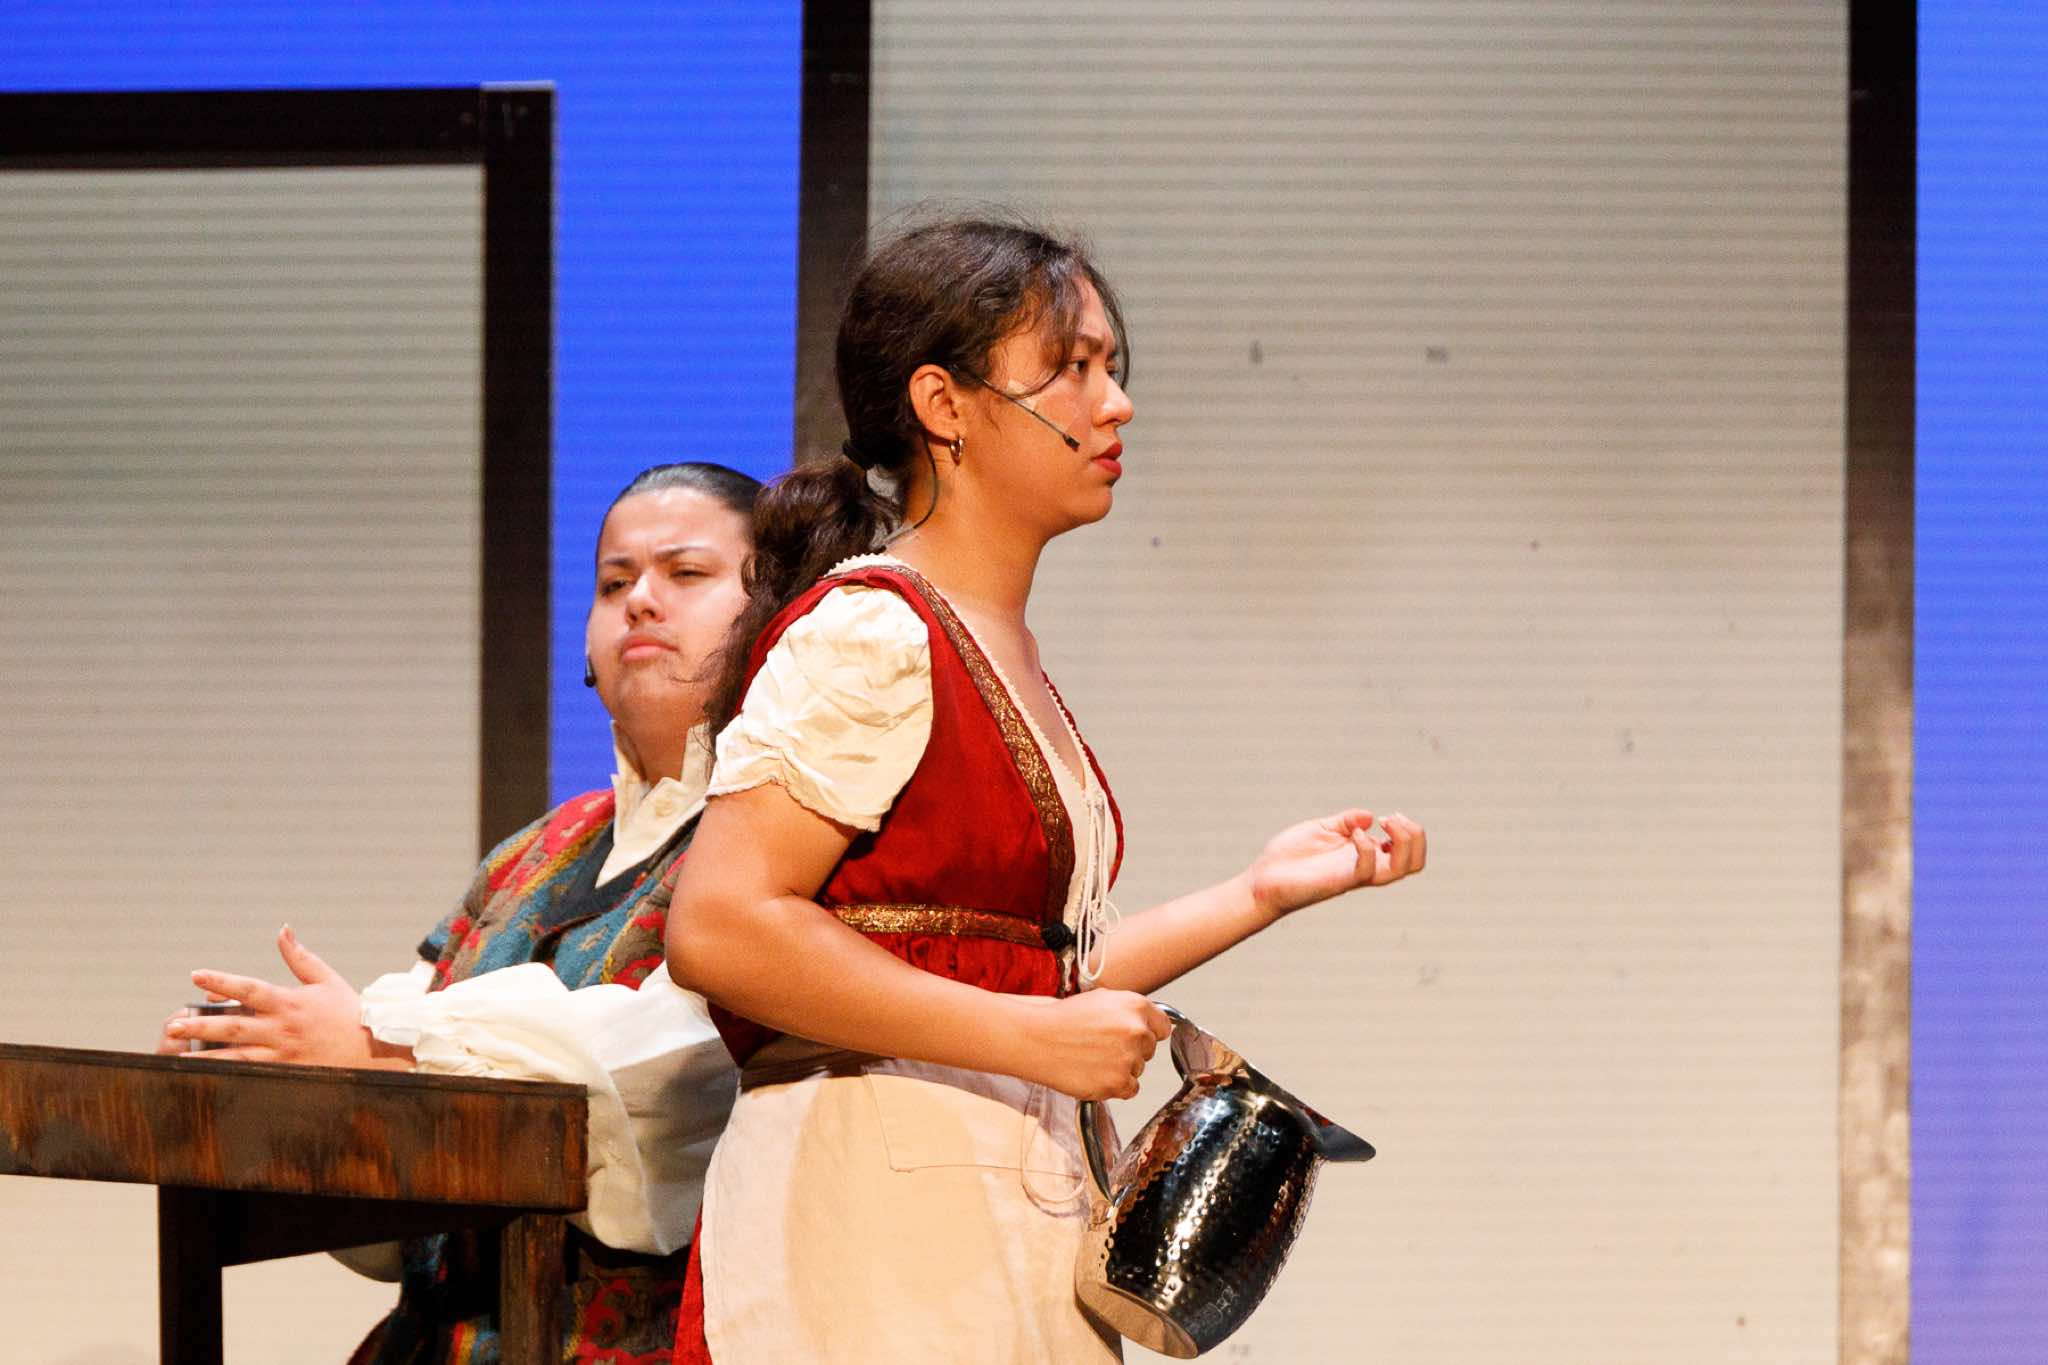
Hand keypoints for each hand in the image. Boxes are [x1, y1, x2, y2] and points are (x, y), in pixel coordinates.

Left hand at [161, 926, 410, 1067]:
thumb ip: (299, 957)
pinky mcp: (284, 1072)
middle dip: (200, 1025)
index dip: (221, 981)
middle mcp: (281, 1028)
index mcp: (289, 1001)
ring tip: (177, 1053)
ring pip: (235, 1054)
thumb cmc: (348, 1012)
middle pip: (233, 1025)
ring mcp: (281, 1053)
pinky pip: (249, 1073)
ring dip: (205, 1053)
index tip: (196, 976)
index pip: (249, 988)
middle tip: (172, 1024)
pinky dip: (226, 1073)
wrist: (373, 1048)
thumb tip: (283, 930)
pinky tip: (205, 1073)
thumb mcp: (325, 979)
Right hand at [1013, 990, 1171, 1100]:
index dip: (1148, 1032)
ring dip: (1121, 1068)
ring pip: (1138, 1069)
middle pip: (1150, 1049)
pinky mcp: (1118, 1083)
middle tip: (1103, 1047)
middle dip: (1132, 1050)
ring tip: (1093, 1059)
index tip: (1138, 1037)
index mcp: (1135, 1005)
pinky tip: (1095, 1073)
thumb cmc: (1062, 1019)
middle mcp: (1137, 1031)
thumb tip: (1147, 1023)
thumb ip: (1129, 1011)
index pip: (1163, 1026)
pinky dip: (1115, 1086)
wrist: (1036, 1039)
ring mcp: (1129, 1059)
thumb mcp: (1101, 999)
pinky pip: (1130, 1089)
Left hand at [1246, 808, 1426, 919]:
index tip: (1390, 815)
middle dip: (1415, 836)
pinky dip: (1367, 848)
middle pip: (1416, 864)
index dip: (1410, 832)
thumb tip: (1370, 815)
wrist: (1263, 879)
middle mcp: (1365, 867)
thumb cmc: (1289, 857)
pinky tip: (1355, 834)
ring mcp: (1354, 876)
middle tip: (1392, 819)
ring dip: (1403, 842)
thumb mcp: (1321, 829)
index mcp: (1364, 855)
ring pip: (1401, 871)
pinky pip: (1367, 870)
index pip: (1407, 852)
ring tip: (1384, 822)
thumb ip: (1345, 821)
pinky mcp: (1339, 882)